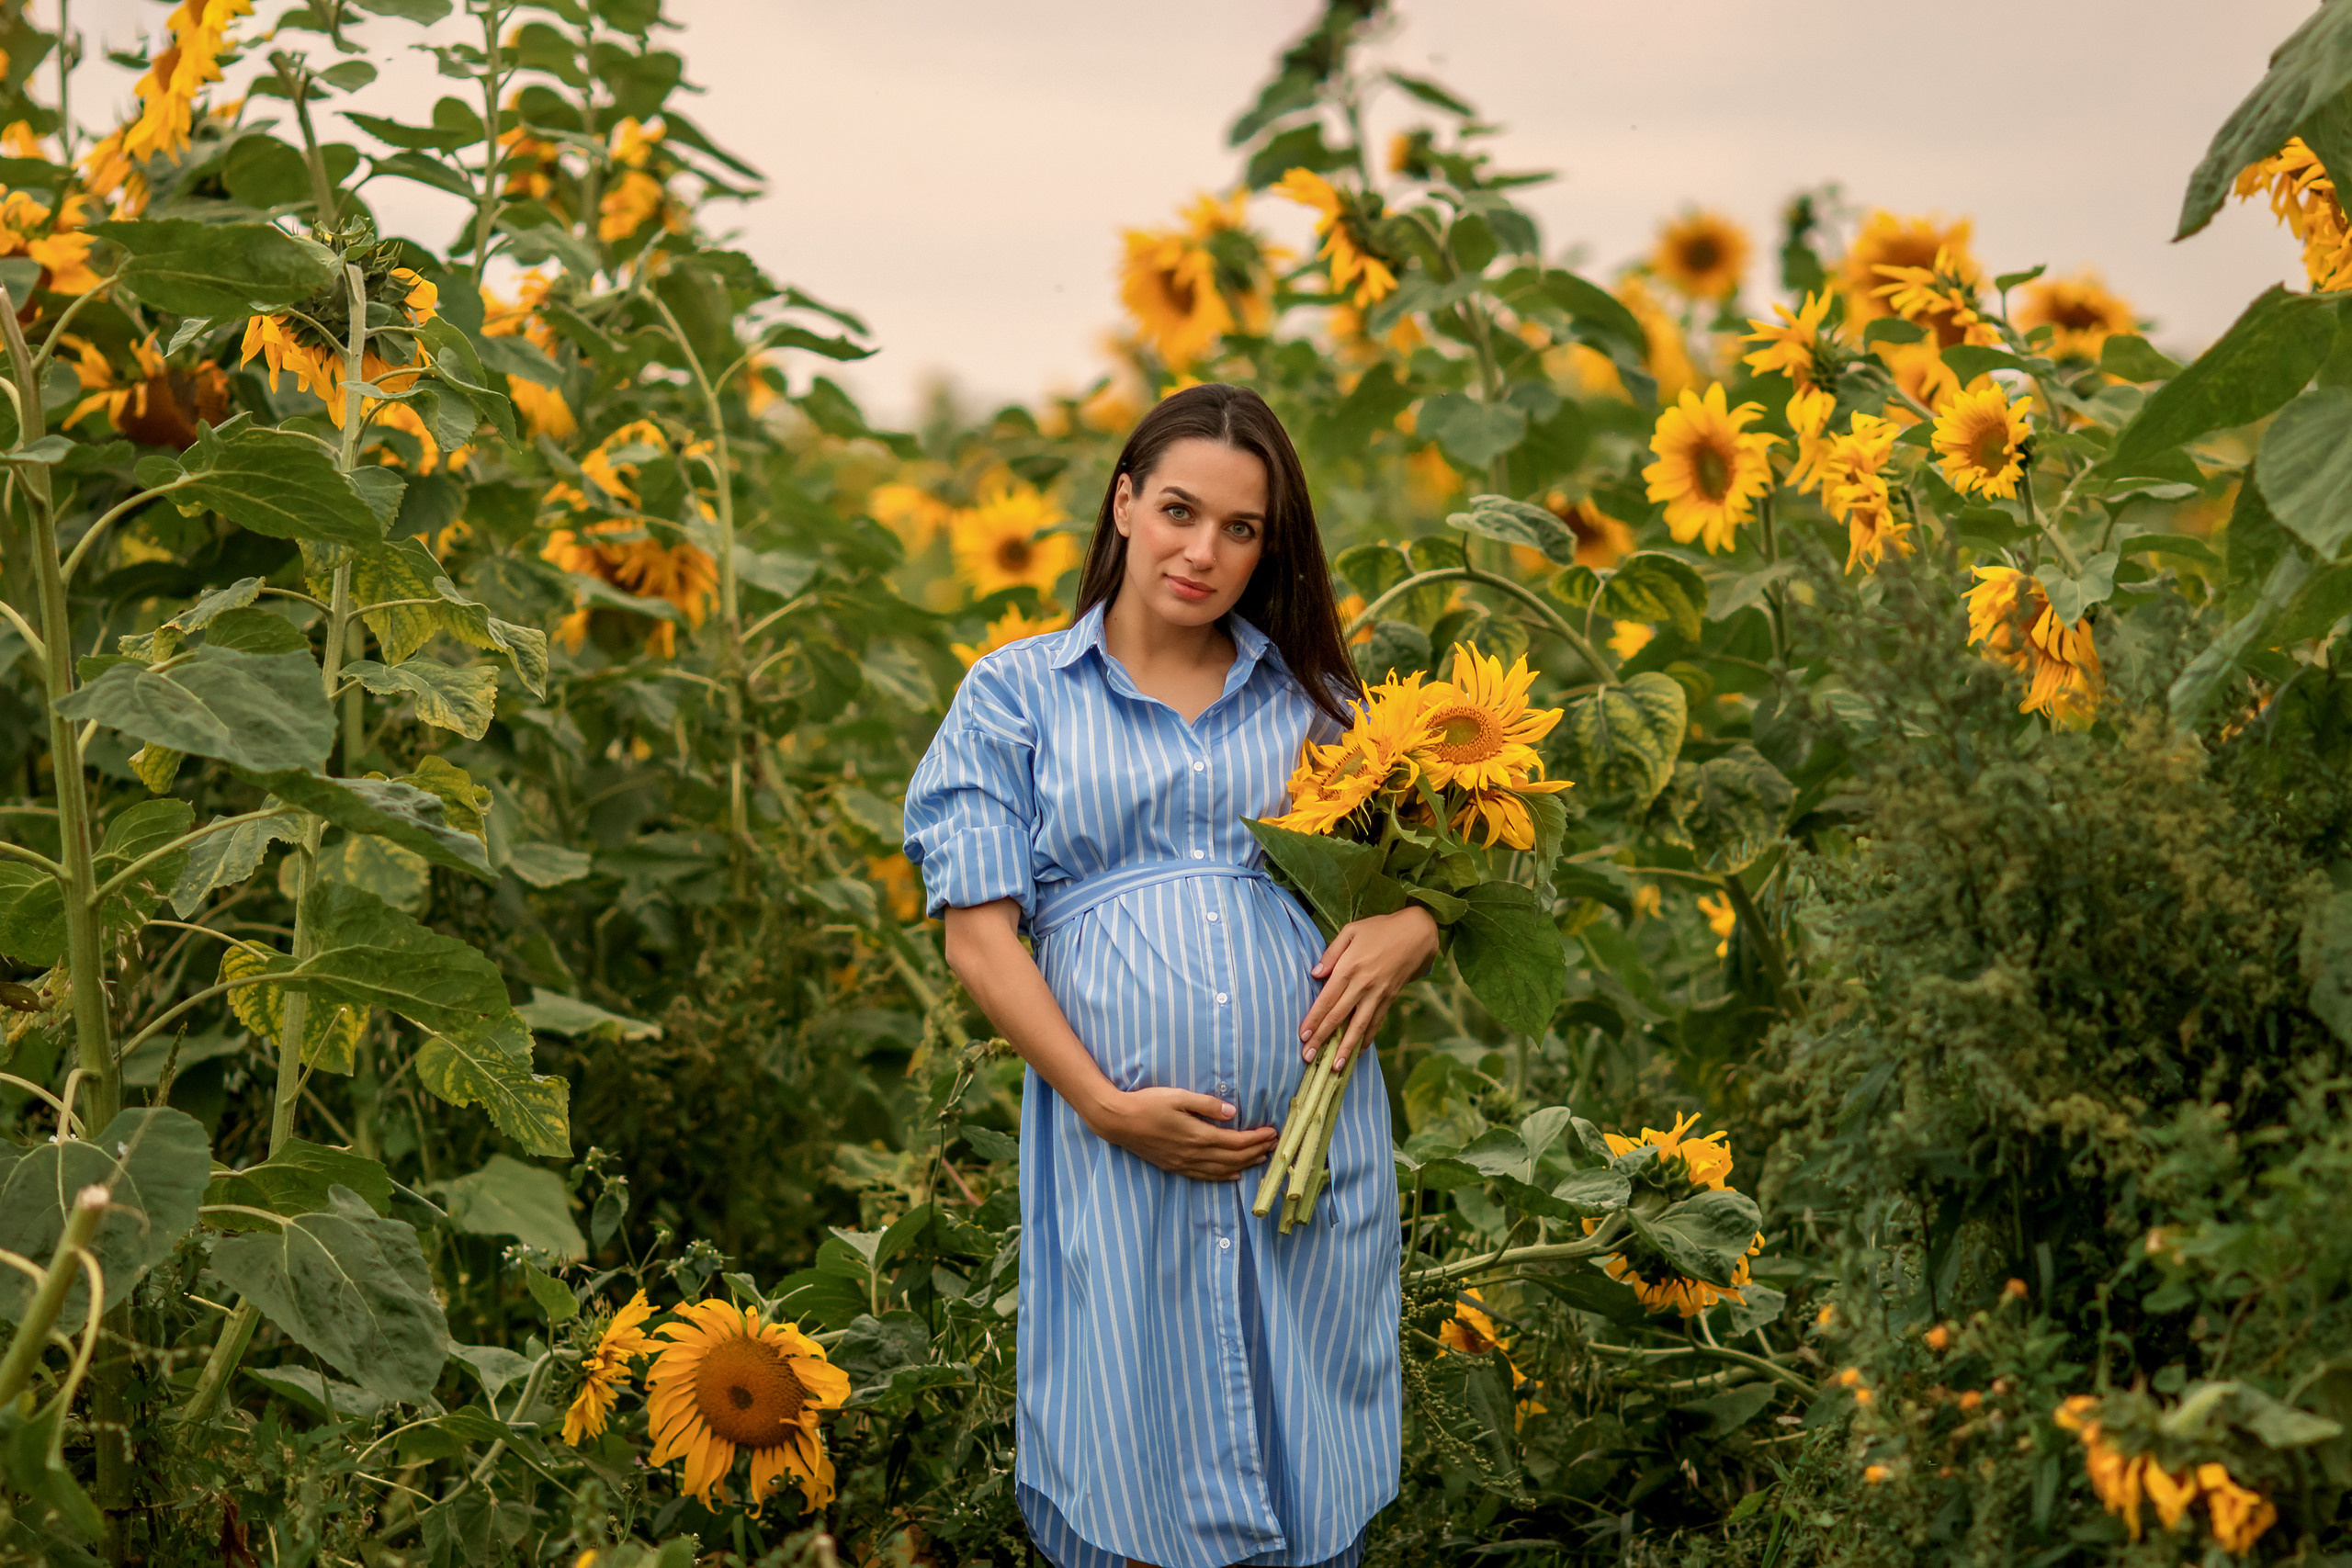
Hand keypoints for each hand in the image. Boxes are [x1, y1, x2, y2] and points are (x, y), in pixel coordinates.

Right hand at [1088, 1087, 1278, 1180]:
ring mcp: (1184, 1164)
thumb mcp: (1178, 1096)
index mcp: (1198, 1136)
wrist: (1118, 1121)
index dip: (1256, 1139)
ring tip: (1261, 1159)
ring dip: (1244, 1165)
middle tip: (1274, 1145)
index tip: (1272, 1132)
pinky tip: (1233, 1176)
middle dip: (1256, 1152)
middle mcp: (1194, 1154)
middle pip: (1233, 1159)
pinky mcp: (1175, 1167)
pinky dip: (1223, 1177)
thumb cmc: (1148, 1104)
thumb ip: (1207, 1105)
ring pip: (1222, 1170)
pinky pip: (1205, 1177)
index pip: (1236, 1142)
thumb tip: (1233, 1113)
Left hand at [1301, 905, 1439, 1068]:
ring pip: (1359, 1026)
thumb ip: (1331, 953)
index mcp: (1349, 967)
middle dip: (1323, 1039)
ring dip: (1346, 1047)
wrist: (1417, 933)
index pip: (1327, 999)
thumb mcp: (1351, 931)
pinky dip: (1367, 1039)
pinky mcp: (1390, 998)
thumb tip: (1315, 974)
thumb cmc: (1381, 928)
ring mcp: (1379, 994)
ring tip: (1335, 1067)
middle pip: (1339, 1016)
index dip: (1314, 1019)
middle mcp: (1363, 985)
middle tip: (1308, 1057)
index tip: (1303, 1036)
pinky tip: (1358, 1052)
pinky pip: (1376, 1022)